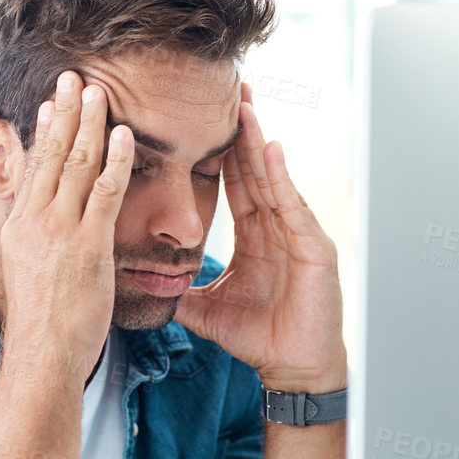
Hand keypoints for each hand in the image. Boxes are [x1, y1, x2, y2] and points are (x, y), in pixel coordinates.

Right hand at [0, 70, 135, 388]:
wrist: (42, 356)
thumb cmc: (43, 324)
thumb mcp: (31, 272)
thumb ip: (42, 243)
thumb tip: (52, 229)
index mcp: (20, 226)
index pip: (33, 167)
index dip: (44, 131)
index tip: (51, 102)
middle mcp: (35, 221)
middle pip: (51, 154)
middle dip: (64, 112)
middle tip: (74, 77)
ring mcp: (60, 231)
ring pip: (77, 164)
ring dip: (89, 123)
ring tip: (98, 91)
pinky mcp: (88, 246)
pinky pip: (105, 193)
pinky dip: (116, 160)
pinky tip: (124, 135)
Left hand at [173, 82, 347, 392]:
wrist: (293, 368)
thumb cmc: (261, 338)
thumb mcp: (208, 310)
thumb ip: (181, 293)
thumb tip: (144, 286)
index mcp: (255, 236)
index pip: (236, 184)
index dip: (221, 153)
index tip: (203, 120)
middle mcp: (277, 228)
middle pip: (256, 171)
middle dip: (243, 132)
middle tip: (230, 89)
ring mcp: (298, 235)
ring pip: (274, 181)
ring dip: (259, 144)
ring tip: (245, 108)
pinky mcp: (315, 249)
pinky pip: (293, 207)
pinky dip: (281, 179)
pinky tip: (269, 152)